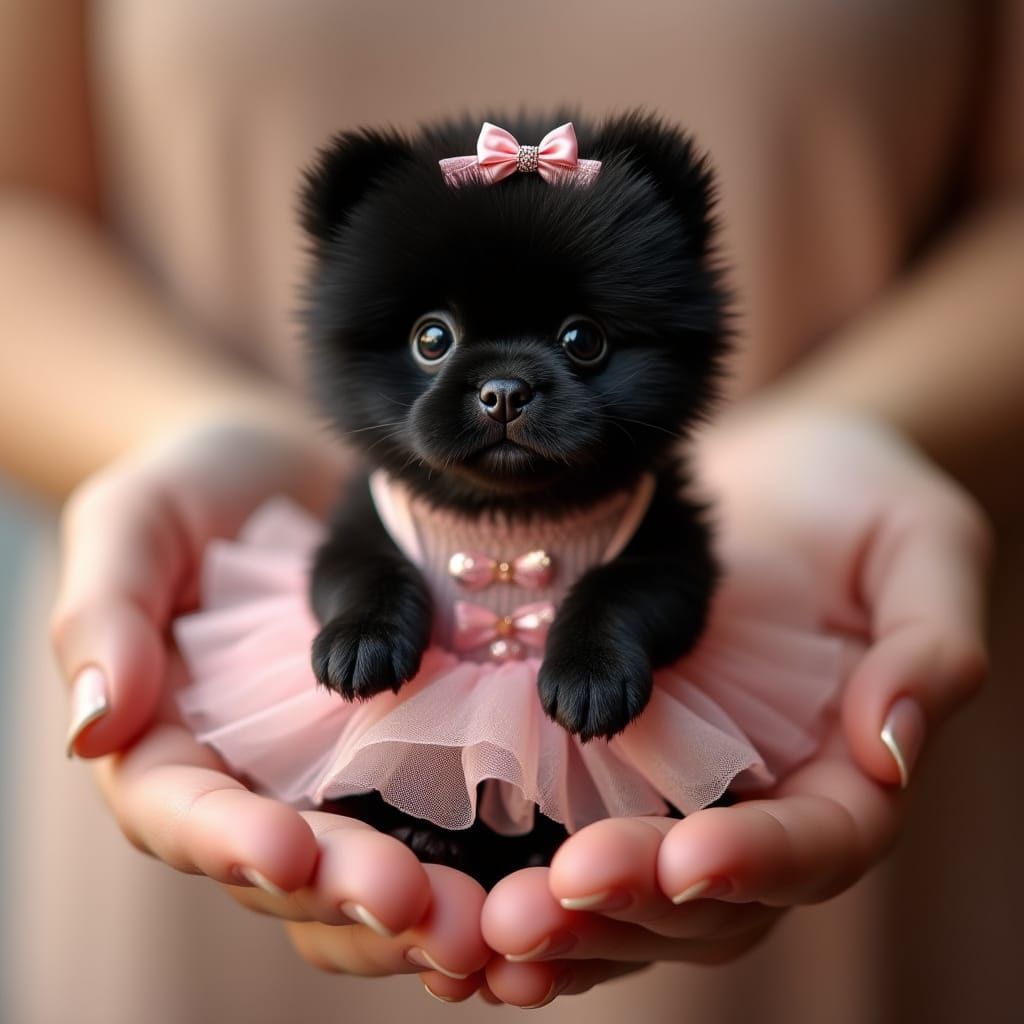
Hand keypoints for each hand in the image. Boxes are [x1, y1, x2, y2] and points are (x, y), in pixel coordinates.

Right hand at [50, 416, 489, 984]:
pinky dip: (464, 871)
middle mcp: (245, 784)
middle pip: (284, 869)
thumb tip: (90, 726)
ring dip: (415, 913)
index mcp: (166, 744)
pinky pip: (425, 832)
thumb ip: (104, 613)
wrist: (293, 475)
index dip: (231, 843)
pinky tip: (514, 889)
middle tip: (422, 909)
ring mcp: (325, 782)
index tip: (289, 851)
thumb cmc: (196, 491)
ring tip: (481, 928)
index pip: (183, 814)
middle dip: (347, 894)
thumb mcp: (134, 523)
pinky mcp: (397, 762)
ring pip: (356, 876)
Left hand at [477, 409, 990, 1006]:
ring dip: (564, 927)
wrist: (770, 473)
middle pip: (708, 897)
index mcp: (846, 769)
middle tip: (532, 910)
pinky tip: (466, 913)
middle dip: (627, 909)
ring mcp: (686, 794)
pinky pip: (577, 846)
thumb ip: (927, 643)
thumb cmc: (856, 498)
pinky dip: (535, 892)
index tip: (683, 855)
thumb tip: (887, 749)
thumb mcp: (918, 541)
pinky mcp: (617, 770)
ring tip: (488, 931)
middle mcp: (763, 802)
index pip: (815, 845)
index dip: (754, 861)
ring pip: (636, 899)